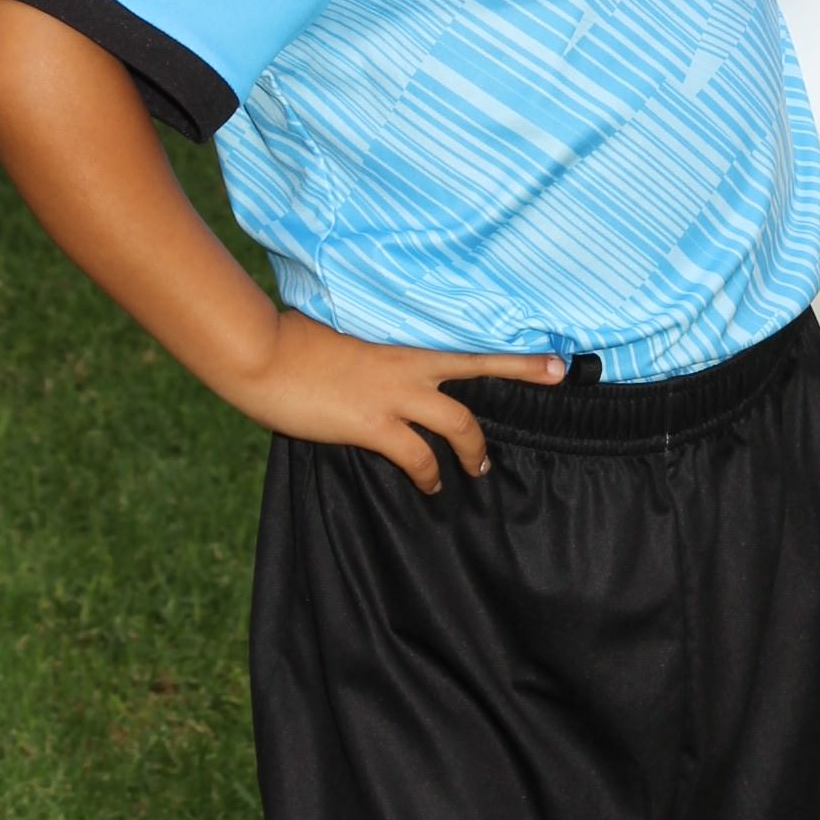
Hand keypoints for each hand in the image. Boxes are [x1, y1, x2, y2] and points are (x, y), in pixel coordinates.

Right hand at [229, 311, 565, 492]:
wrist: (262, 355)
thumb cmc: (291, 342)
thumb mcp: (340, 334)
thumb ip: (369, 348)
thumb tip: (374, 361)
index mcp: (400, 338)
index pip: (464, 335)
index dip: (508, 341)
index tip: (545, 342)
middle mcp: (408, 363)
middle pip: (481, 365)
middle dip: (523, 371)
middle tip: (558, 374)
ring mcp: (394, 393)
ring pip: (459, 424)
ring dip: (474, 451)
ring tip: (478, 470)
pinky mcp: (374, 424)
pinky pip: (418, 456)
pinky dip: (429, 475)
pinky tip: (429, 485)